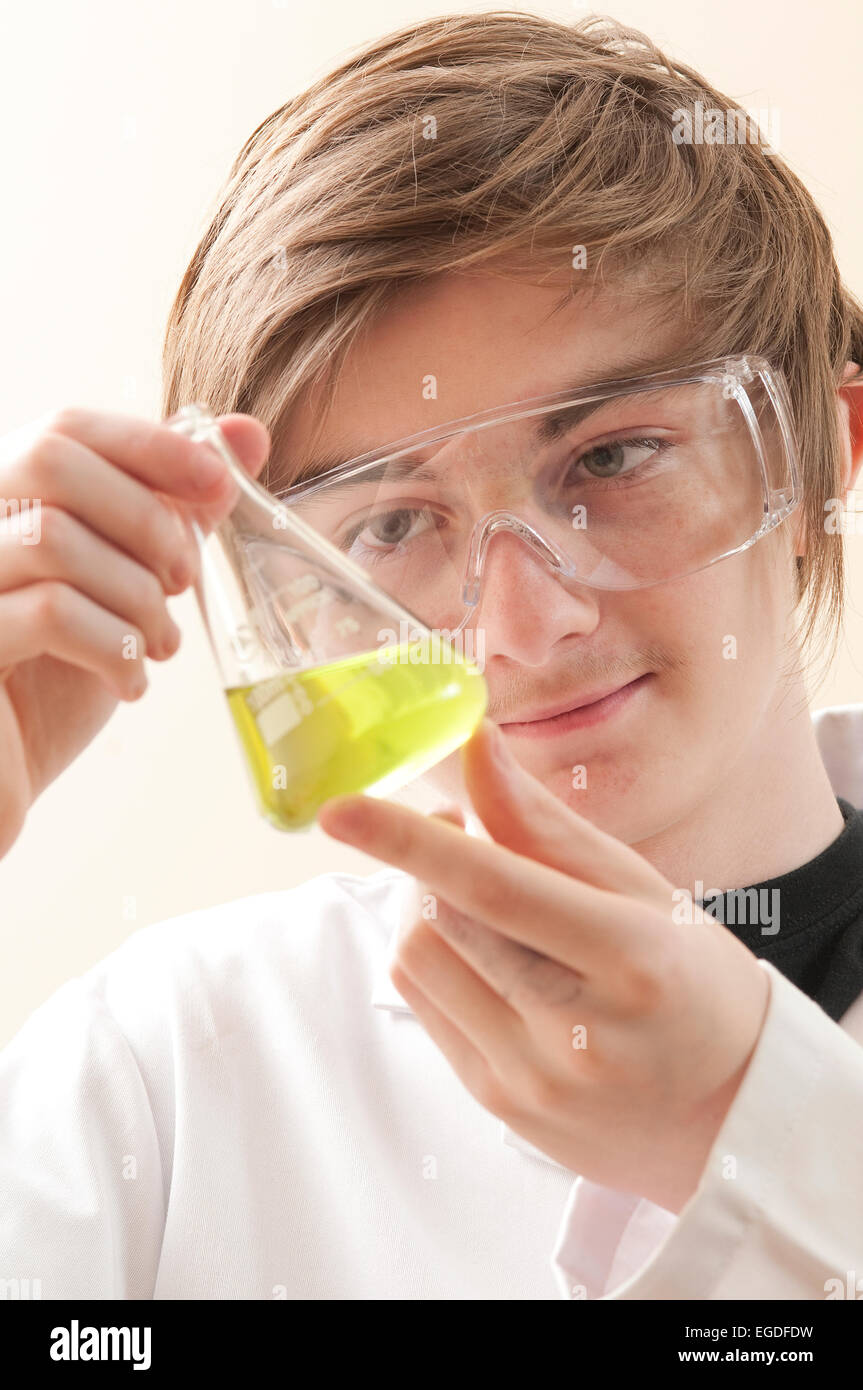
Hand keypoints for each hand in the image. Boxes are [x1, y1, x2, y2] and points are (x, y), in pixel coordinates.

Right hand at [0, 407, 269, 857]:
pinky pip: (50, 613)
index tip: (219, 483)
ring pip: (53, 535)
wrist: (2, 781)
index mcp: (1, 504)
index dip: (150, 445)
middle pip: (51, 459)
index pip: (66, 428)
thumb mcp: (121, 589)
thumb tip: (244, 434)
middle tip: (184, 580)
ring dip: (135, 593)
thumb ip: (171, 513)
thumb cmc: (53, 685)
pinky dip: (113, 647)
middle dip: (144, 515)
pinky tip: (130, 683)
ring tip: (159, 645)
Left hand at [318, 718, 770, 1213]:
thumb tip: (474, 748)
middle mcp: (578, 1030)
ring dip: (429, 909)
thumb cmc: (694, 983)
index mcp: (632, 958)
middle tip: (463, 832)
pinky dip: (439, 959)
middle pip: (444, 919)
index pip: (496, 888)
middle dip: (431, 860)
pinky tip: (486, 956)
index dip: (411, 842)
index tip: (342, 809)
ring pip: (419, 961)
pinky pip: (425, 1006)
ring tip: (480, 901)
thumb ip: (548, 825)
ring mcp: (532, 1078)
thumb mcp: (645, 892)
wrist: (730, 1118)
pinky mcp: (498, 1103)